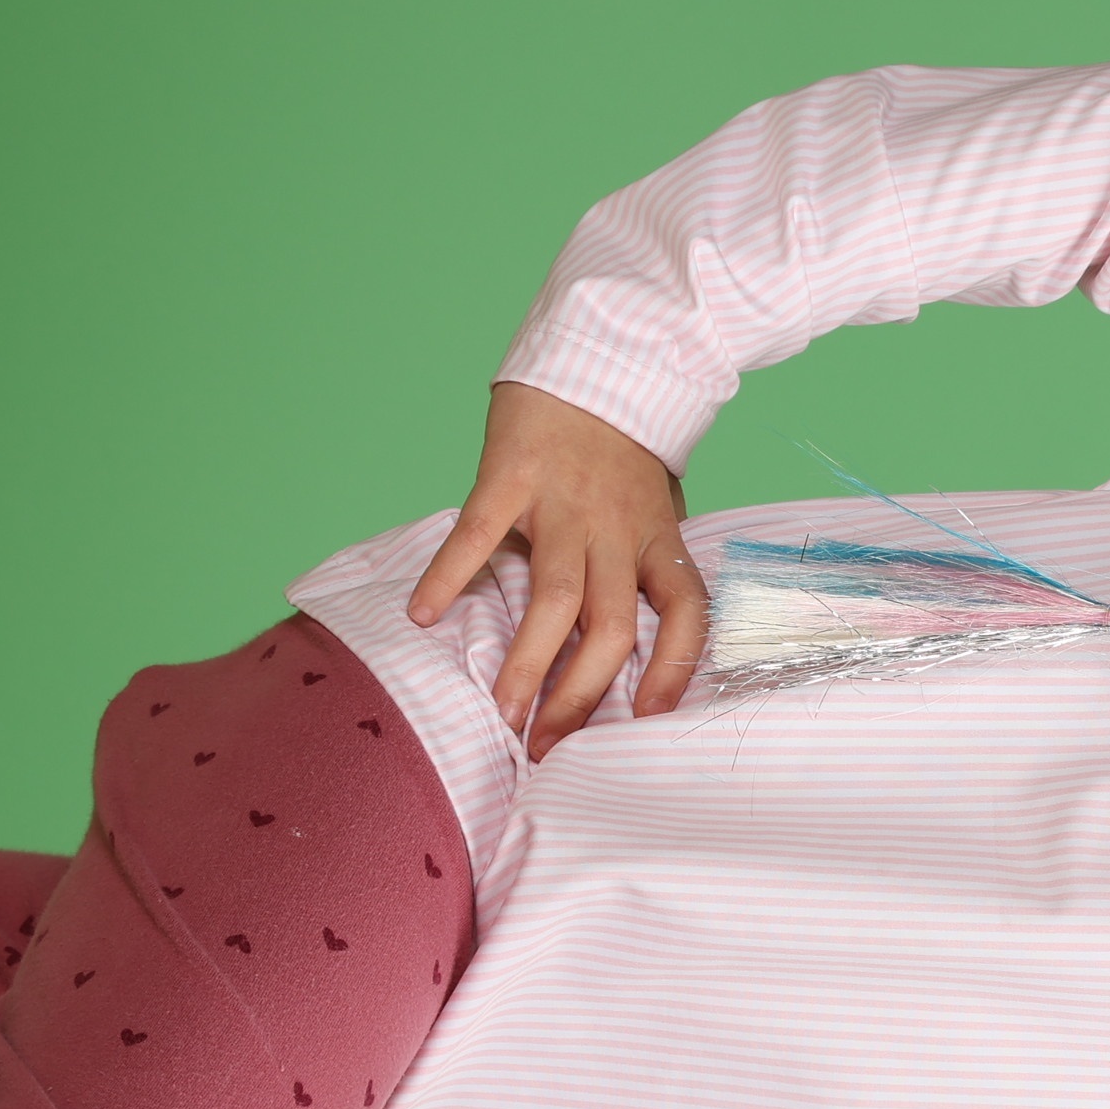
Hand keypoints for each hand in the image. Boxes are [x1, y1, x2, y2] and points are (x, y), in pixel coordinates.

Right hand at [409, 381, 710, 759]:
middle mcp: (618, 529)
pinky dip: (449, 575)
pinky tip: (424, 615)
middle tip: (549, 745)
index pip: (685, 614)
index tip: (645, 722)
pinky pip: (479, 535)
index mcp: (661, 539)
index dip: (674, 671)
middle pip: (609, 627)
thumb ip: (649, 568)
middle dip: (581, 696)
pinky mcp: (510, 477)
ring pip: (555, 599)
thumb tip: (641, 647)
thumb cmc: (626, 450)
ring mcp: (564, 504)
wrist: (594, 363)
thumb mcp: (660, 509)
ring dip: (527, 662)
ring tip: (503, 712)